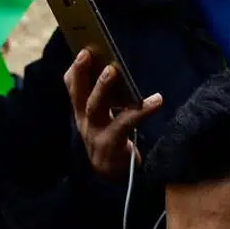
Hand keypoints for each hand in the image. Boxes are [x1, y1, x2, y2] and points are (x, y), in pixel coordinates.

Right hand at [63, 50, 163, 181]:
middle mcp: (84, 122)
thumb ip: (105, 99)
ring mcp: (95, 133)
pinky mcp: (111, 144)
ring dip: (102, 87)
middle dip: (82, 73)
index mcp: (82, 113)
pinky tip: (156, 99)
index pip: (72, 88)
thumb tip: (117, 69)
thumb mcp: (103, 119)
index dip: (75, 71)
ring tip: (113, 70)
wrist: (113, 177)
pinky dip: (142, 110)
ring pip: (95, 107)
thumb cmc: (112, 140)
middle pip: (80, 95)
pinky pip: (125, 123)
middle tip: (88, 54)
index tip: (83, 51)